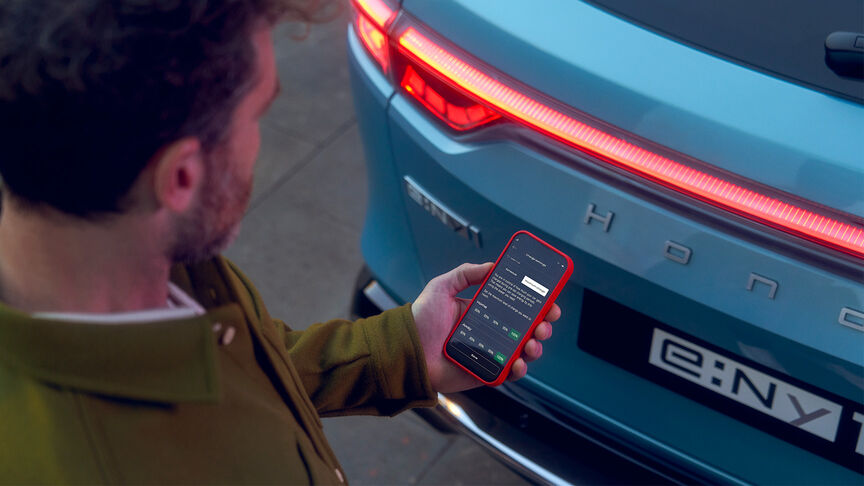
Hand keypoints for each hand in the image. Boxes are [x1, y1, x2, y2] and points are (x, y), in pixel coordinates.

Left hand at [411, 262, 561, 392]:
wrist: (407, 350)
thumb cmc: (420, 320)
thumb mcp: (442, 287)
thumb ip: (465, 273)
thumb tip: (491, 265)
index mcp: (483, 312)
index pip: (516, 307)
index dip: (536, 304)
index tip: (549, 299)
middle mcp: (490, 332)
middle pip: (526, 329)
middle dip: (543, 325)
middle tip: (545, 322)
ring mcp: (489, 353)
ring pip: (523, 351)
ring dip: (535, 347)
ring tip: (533, 342)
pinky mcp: (485, 373)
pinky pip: (508, 373)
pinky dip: (519, 369)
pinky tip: (520, 362)